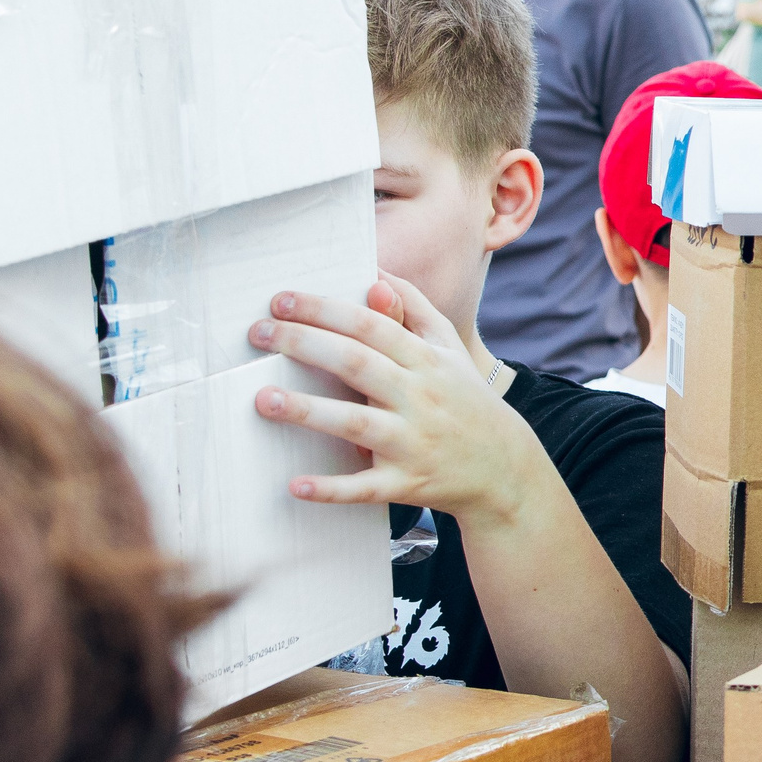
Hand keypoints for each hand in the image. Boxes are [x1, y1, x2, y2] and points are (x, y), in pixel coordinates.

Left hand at [250, 274, 547, 527]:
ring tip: (263, 399)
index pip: (371, 326)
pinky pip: (364, 486)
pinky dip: (331, 488)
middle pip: (357, 363)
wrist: (503, 468)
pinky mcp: (405, 483)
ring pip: (356, 424)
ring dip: (308, 411)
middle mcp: (419, 398)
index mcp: (426, 361)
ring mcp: (412, 443)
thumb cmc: (464, 401)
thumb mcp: (449, 351)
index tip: (281, 300)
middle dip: (304, 344)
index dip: (325, 310)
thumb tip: (375, 273)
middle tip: (257, 333)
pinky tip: (294, 484)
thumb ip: (414, 309)